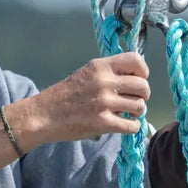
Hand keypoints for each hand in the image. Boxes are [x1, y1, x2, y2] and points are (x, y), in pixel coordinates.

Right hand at [19, 53, 149, 143]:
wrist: (44, 115)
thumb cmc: (65, 95)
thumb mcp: (86, 74)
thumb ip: (108, 73)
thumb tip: (136, 78)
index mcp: (100, 66)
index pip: (136, 61)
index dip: (143, 72)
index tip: (138, 80)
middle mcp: (104, 81)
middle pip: (142, 86)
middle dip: (143, 95)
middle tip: (134, 100)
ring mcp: (104, 102)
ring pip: (139, 106)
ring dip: (137, 112)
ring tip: (128, 113)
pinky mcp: (103, 123)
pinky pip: (132, 126)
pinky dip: (133, 127)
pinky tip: (126, 125)